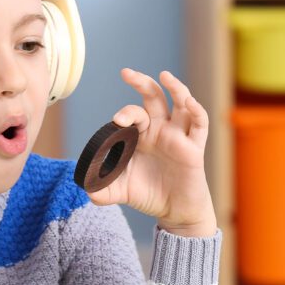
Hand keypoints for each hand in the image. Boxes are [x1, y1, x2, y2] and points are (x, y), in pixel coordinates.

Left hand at [87, 69, 216, 237]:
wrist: (174, 212)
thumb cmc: (148, 194)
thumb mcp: (120, 191)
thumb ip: (101, 189)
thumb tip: (86, 189)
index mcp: (141, 135)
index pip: (133, 113)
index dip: (124, 113)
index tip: (116, 121)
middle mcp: (160, 130)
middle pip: (154, 97)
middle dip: (141, 82)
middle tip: (126, 73)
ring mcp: (178, 136)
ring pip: (180, 103)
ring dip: (175, 87)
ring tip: (164, 75)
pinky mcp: (194, 148)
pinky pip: (199, 124)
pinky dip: (196, 110)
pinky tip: (190, 102)